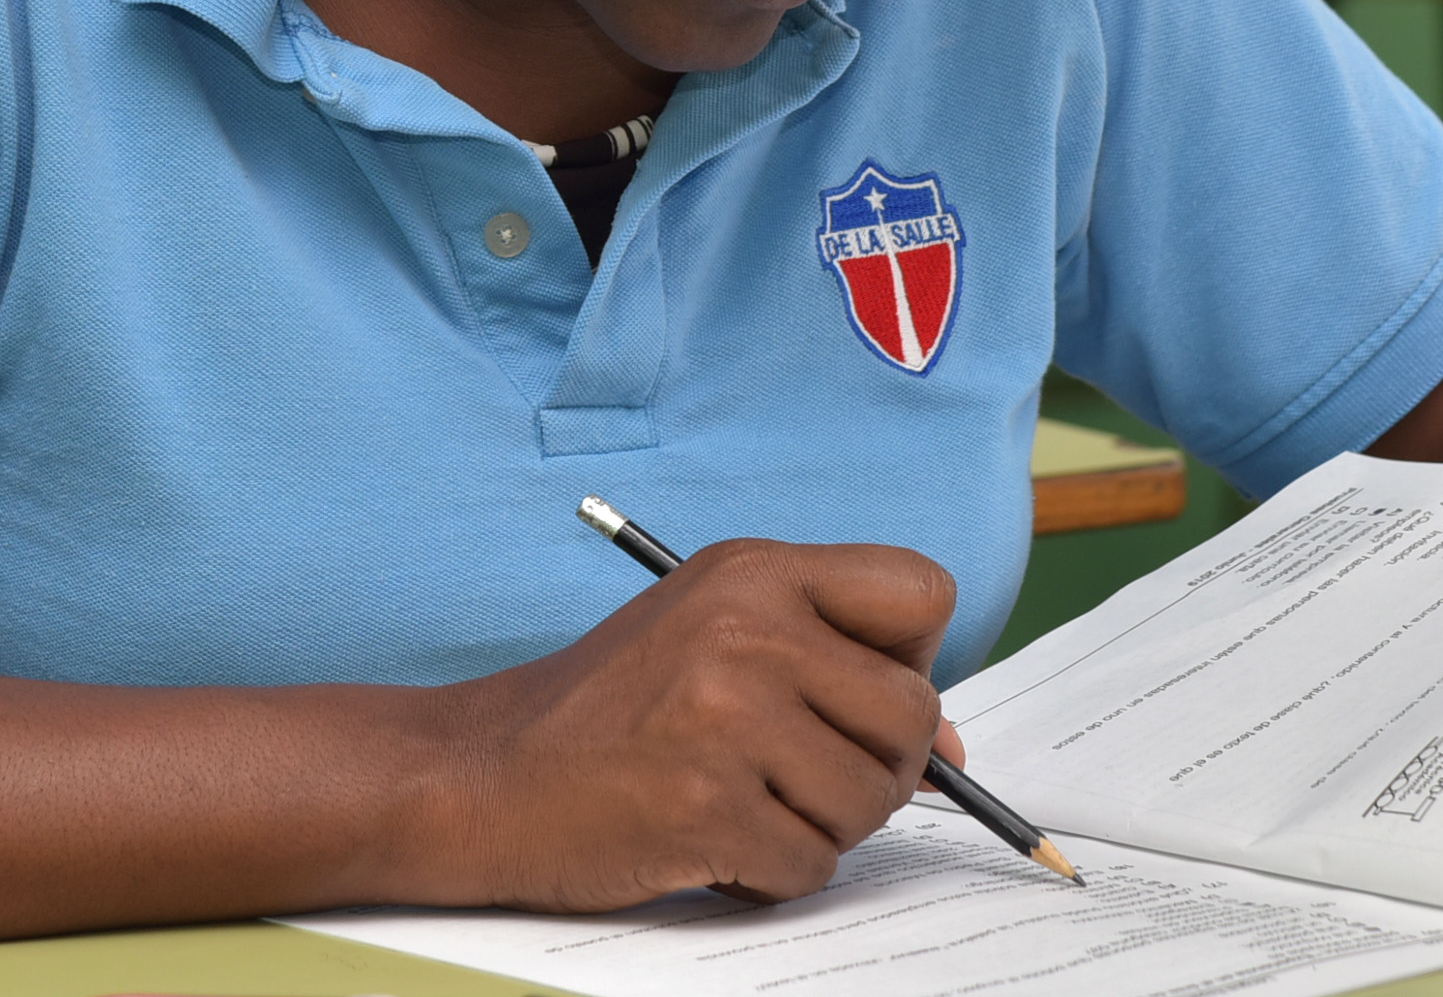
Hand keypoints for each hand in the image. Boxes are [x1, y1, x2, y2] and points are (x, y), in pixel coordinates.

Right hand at [440, 539, 955, 911]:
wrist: (483, 773)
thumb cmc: (610, 708)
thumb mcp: (718, 639)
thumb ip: (834, 668)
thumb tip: (958, 747)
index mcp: (756, 571)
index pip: (922, 591)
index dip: (911, 658)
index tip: (858, 692)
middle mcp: (749, 628)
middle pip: (913, 715)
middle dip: (877, 766)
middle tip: (798, 771)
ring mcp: (728, 716)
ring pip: (872, 801)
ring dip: (819, 825)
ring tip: (739, 799)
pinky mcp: (707, 806)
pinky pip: (812, 865)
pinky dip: (771, 872)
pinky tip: (710, 838)